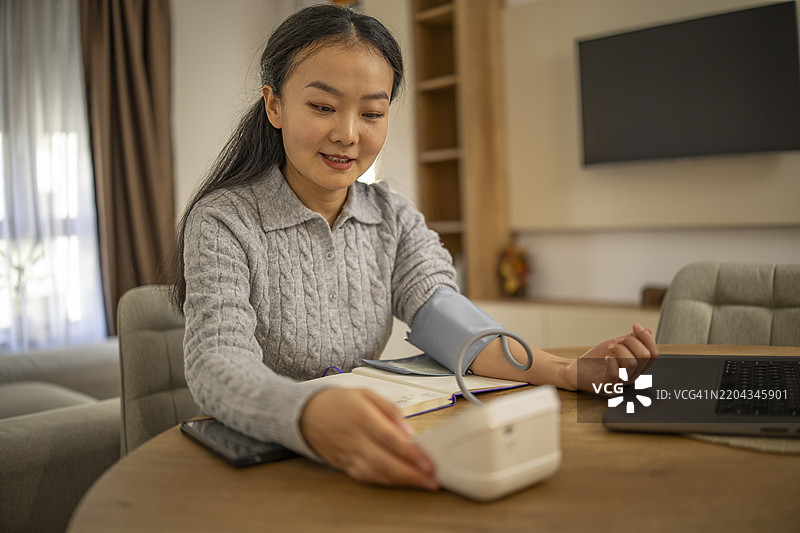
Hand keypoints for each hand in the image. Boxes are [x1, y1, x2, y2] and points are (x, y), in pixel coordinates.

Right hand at [299, 388, 438, 490]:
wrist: (305, 414)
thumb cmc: (338, 402)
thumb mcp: (366, 394)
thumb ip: (390, 410)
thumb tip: (409, 430)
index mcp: (361, 415)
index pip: (390, 438)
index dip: (411, 453)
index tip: (428, 462)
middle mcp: (353, 437)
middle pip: (385, 461)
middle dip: (411, 474)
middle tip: (431, 480)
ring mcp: (347, 453)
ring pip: (376, 473)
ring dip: (400, 482)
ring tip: (421, 483)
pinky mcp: (343, 464)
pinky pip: (365, 477)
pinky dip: (384, 482)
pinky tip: (399, 482)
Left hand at [564, 323, 658, 391]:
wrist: (576, 370)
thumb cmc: (596, 359)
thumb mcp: (616, 345)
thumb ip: (631, 339)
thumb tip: (648, 331)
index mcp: (637, 366)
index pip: (654, 353)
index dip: (647, 337)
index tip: (634, 325)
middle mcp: (632, 375)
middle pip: (645, 356)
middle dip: (630, 341)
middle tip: (617, 341)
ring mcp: (620, 382)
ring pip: (631, 363)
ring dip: (619, 349)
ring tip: (610, 348)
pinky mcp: (606, 385)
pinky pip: (615, 373)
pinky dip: (611, 360)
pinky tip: (606, 357)